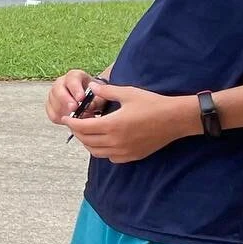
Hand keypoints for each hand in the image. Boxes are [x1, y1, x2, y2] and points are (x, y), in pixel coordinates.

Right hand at [46, 69, 97, 125]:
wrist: (90, 100)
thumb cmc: (96, 96)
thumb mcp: (100, 96)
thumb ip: (96, 100)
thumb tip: (88, 107)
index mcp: (74, 76)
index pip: (72, 79)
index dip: (75, 89)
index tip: (81, 98)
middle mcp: (61, 83)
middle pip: (57, 89)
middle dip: (65, 100)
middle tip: (74, 109)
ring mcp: (53, 94)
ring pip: (53, 102)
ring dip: (63, 111)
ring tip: (76, 117)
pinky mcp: (50, 106)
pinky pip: (52, 114)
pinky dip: (60, 118)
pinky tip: (69, 120)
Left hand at [65, 79, 198, 162]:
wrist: (176, 119)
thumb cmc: (152, 103)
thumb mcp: (128, 93)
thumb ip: (107, 91)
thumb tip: (91, 86)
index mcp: (112, 125)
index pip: (82, 128)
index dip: (71, 123)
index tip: (66, 118)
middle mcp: (115, 141)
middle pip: (86, 141)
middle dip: (78, 132)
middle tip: (76, 122)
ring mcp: (123, 151)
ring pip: (96, 152)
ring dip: (88, 142)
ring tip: (88, 131)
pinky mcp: (131, 156)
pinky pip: (109, 157)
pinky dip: (102, 150)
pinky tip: (104, 139)